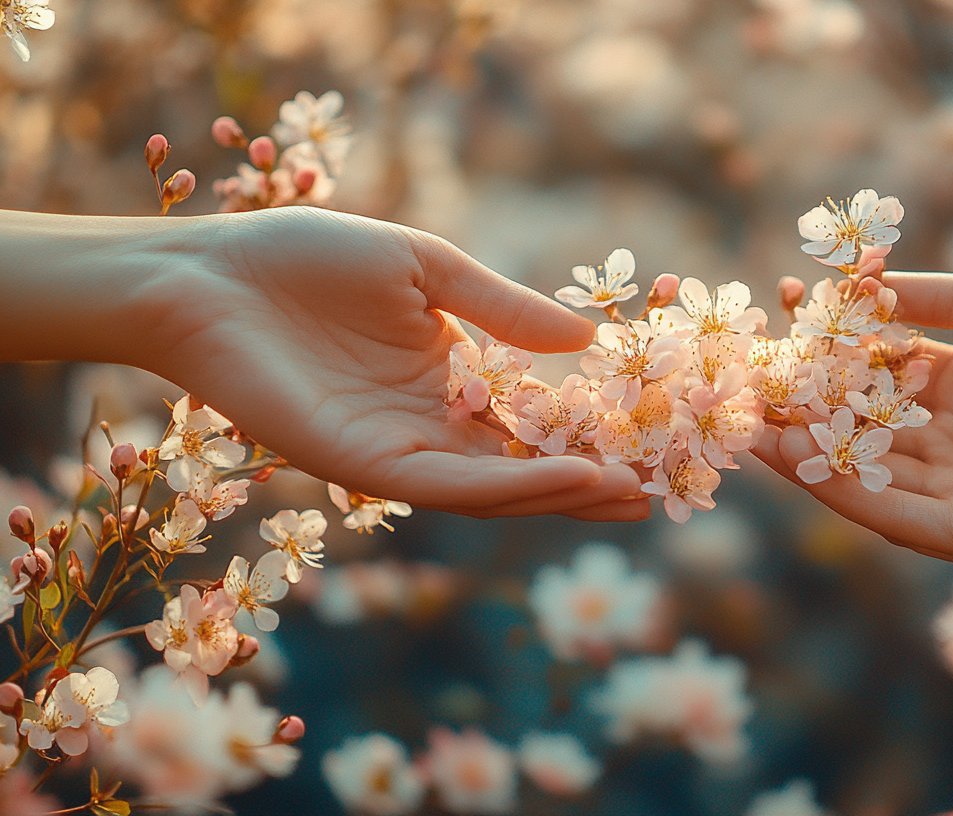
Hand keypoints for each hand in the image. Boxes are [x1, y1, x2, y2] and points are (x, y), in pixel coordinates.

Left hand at [149, 207, 648, 520]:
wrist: (208, 274)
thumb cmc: (306, 257)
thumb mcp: (427, 269)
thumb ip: (504, 308)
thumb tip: (588, 337)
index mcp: (447, 376)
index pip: (531, 415)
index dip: (590, 428)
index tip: (649, 434)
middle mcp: (430, 423)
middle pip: (524, 465)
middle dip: (590, 481)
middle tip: (660, 490)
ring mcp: (400, 450)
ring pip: (498, 488)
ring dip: (565, 494)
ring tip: (631, 493)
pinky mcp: (366, 468)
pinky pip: (453, 487)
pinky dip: (514, 488)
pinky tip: (570, 477)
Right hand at [755, 271, 952, 567]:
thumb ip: (951, 300)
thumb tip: (869, 282)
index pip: (879, 371)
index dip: (829, 353)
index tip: (776, 327)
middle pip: (862, 426)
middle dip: (801, 411)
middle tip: (739, 390)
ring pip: (869, 472)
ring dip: (808, 455)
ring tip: (748, 428)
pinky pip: (899, 512)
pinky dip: (847, 492)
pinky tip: (799, 464)